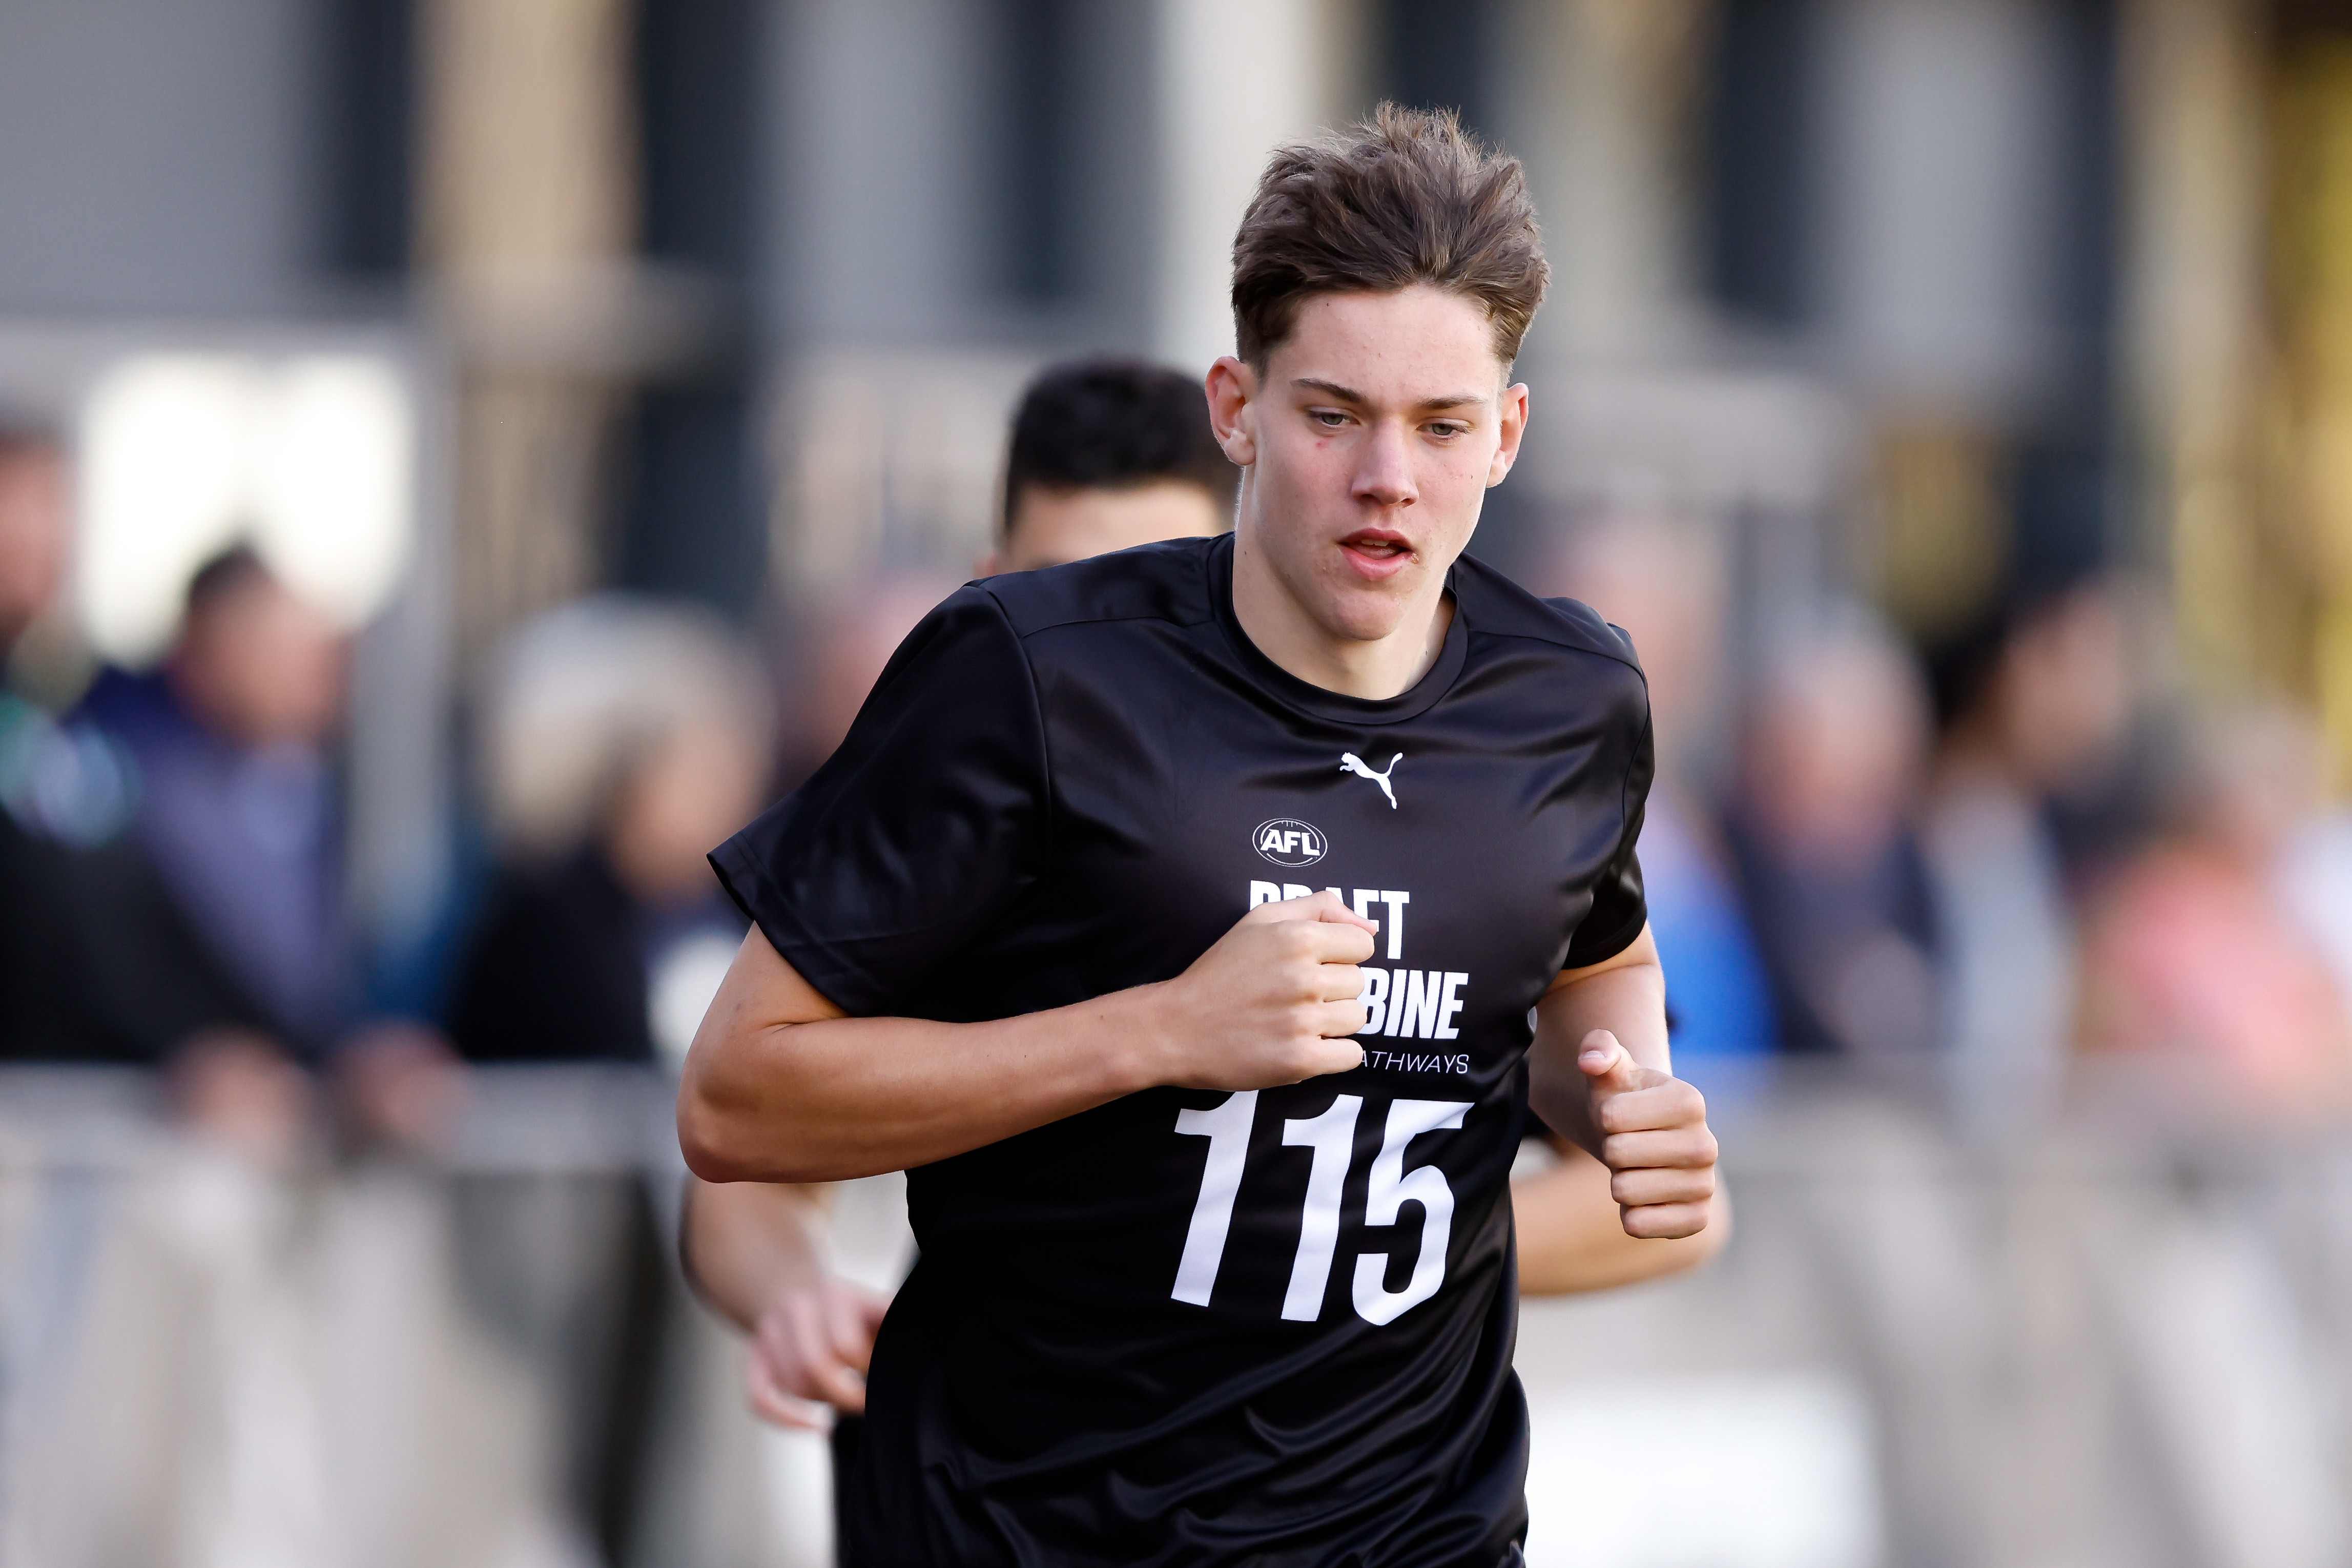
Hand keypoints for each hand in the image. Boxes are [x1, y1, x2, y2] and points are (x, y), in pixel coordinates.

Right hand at [745, 1274, 892, 1429]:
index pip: (845, 1346)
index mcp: (833, 1295)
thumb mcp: (870, 1302)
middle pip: (813, 1367)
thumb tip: (911, 1352)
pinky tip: (816, 1426)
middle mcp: (797, 1310)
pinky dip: (787, 1419)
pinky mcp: (753, 1357)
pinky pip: (761, 1398)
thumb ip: (888, 1321)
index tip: (881, 1374)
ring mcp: (770, 1334)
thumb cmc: (841, 1307)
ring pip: (793, 1386)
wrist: (786, 1284)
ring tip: (843, 1396)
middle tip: (865, 1400)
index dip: (865, 1367)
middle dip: (844, 1394)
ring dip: (822, 1400)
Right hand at [1149, 891, 1374, 1089]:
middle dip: (1332, 989)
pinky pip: (1352, 1056)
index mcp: (1297, 937)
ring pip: (1358, 1018)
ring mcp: (1302, 1020)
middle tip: (1291, 995)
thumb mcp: (1260, 920)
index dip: (1338, 955)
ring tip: (1294, 1020)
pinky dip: (1333, 1054)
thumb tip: (1371, 925)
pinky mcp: (1300, 1060)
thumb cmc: (1220, 972)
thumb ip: (1319, 907)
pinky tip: (1302, 1045)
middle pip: (1359, 982)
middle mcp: (1303, 976)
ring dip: (1332, 1022)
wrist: (1174, 1028)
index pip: (1363, 944)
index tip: (1310, 965)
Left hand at [1577, 1029, 1715, 1239]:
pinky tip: (1643, 1198)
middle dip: (1609, 1148)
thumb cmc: (1625, 1101)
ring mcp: (1705, 1186)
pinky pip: (1638, 1225)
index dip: (1602, 1115)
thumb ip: (1598, 1049)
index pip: (1611, 1116)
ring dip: (1617, 1181)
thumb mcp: (1611, 1069)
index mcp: (1690, 1101)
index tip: (1620, 1114)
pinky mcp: (1696, 1221)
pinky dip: (1628, 1214)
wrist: (1647, 1143)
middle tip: (1626, 1144)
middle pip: (1617, 1154)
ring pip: (1624, 1190)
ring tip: (1636, 1168)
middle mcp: (1707, 1145)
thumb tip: (1591, 1059)